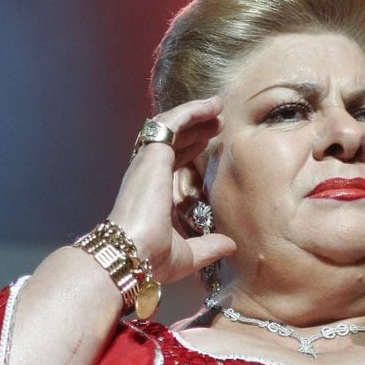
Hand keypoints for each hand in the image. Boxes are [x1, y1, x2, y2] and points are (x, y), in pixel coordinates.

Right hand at [108, 97, 235, 287]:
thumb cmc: (151, 258)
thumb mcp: (188, 254)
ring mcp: (148, 162)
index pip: (170, 161)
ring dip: (194, 114)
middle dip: (194, 128)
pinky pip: (171, 122)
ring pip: (169, 126)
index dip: (189, 148)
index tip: (207, 140)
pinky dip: (191, 110)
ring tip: (216, 107)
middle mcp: (147, 173)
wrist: (134, 254)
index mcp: (152, 192)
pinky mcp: (153, 154)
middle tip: (217, 121)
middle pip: (172, 140)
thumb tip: (231, 245)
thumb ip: (209, 247)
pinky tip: (210, 106)